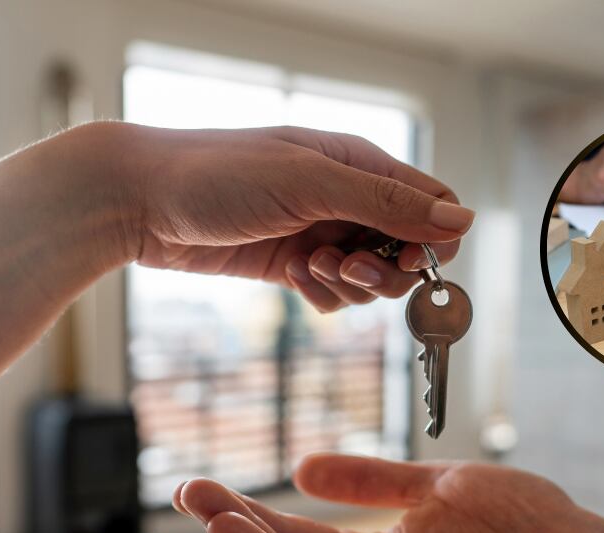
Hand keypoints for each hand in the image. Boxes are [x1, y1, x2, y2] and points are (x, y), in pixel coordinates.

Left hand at [113, 123, 473, 312]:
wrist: (141, 201)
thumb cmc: (218, 174)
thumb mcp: (310, 183)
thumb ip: (387, 202)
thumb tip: (462, 222)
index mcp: (360, 165)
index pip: (432, 205)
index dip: (432, 240)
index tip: (406, 260)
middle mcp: (346, 200)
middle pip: (405, 252)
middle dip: (383, 271)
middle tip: (341, 267)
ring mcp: (321, 234)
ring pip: (371, 281)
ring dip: (348, 286)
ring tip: (306, 268)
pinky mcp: (295, 265)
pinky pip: (334, 296)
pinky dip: (321, 295)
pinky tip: (292, 278)